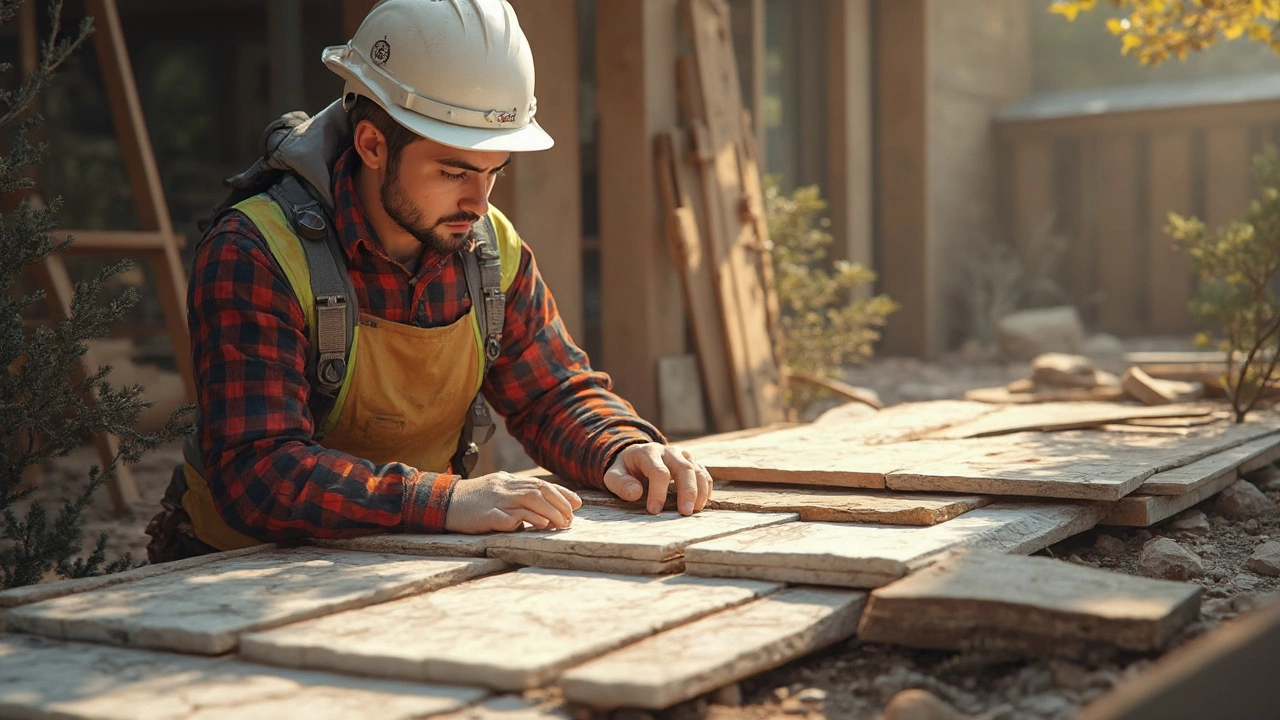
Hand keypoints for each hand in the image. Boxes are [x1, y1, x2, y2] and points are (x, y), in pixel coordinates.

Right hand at [444, 472, 581, 533]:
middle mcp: (504, 488)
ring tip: (562, 524)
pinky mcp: (484, 516)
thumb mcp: (497, 491)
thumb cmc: (473, 500)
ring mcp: (494, 501)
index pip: (541, 484)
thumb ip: (517, 496)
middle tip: (571, 519)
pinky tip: (538, 526)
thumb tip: (542, 508)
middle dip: (559, 504)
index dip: (562, 493)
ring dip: (549, 513)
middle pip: (538, 491)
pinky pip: (506, 517)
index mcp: (508, 481)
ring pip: (527, 501)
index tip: (577, 503)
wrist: (443, 502)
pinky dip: (525, 520)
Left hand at [602, 443, 711, 515]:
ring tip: (695, 510)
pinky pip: (703, 474)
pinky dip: (705, 489)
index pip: (659, 472)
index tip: (654, 511)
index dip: (658, 492)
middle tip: (685, 513)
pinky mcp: (692, 463)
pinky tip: (700, 503)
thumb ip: (620, 483)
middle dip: (687, 491)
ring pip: (697, 470)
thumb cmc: (626, 470)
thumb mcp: (614, 475)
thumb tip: (636, 493)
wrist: (636, 457)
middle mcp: (669, 451)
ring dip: (699, 491)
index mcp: (648, 452)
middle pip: (684, 468)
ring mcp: (683, 456)